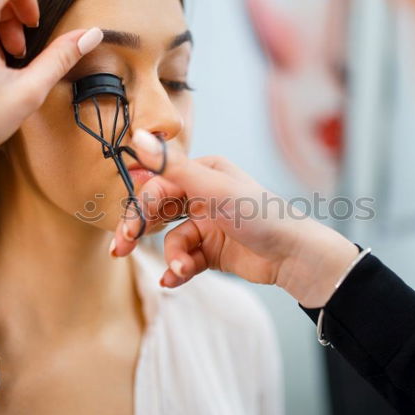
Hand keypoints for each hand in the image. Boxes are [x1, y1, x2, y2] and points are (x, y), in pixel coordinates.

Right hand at [112, 130, 359, 307]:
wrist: (293, 255)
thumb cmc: (260, 214)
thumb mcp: (213, 189)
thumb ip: (174, 166)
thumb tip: (139, 135)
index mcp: (203, 173)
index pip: (158, 186)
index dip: (139, 207)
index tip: (125, 230)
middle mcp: (203, 196)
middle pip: (158, 211)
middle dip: (139, 231)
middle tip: (120, 249)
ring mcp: (207, 225)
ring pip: (171, 240)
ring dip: (172, 256)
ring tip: (180, 270)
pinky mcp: (212, 251)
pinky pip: (184, 259)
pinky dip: (178, 269)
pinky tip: (173, 279)